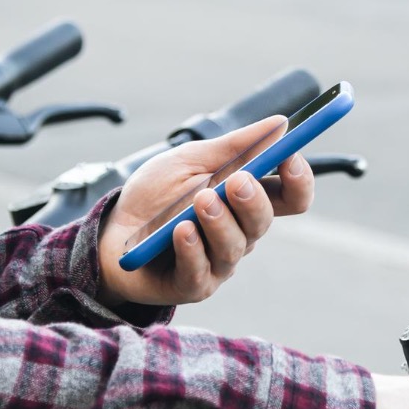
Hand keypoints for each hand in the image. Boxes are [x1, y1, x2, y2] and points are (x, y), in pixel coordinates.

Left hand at [97, 116, 314, 306]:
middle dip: (254, 200)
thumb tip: (280, 124)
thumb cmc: (155, 195)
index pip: (291, 196)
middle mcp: (239, 233)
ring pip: (234, 246)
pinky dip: (192, 249)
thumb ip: (234, 146)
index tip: (289, 156)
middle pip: (265, 221)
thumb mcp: (190, 159)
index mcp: (246, 202)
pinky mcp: (192, 284)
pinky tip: (182, 232)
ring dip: (219, 221)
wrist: (110, 229)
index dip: (298, 179)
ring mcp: (218, 262)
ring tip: (200, 201)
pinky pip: (200, 271)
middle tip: (238, 181)